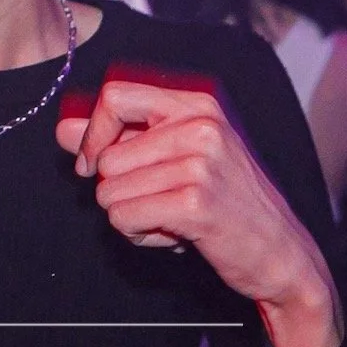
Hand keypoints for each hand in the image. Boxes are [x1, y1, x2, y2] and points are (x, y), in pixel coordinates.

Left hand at [57, 77, 341, 346]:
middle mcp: (200, 124)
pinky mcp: (195, 203)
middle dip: (117, 189)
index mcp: (196, 103)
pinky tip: (174, 236)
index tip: (92, 162)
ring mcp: (200, 162)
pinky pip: (124, 217)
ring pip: (109, 191)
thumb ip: (121, 139)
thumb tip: (64, 129)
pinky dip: (139, 234)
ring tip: (170, 218)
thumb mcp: (177, 158)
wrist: (281, 252)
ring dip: (130, 215)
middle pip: (106, 155)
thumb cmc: (226, 203)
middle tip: (158, 202)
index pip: (115, 95)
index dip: (93, 132)